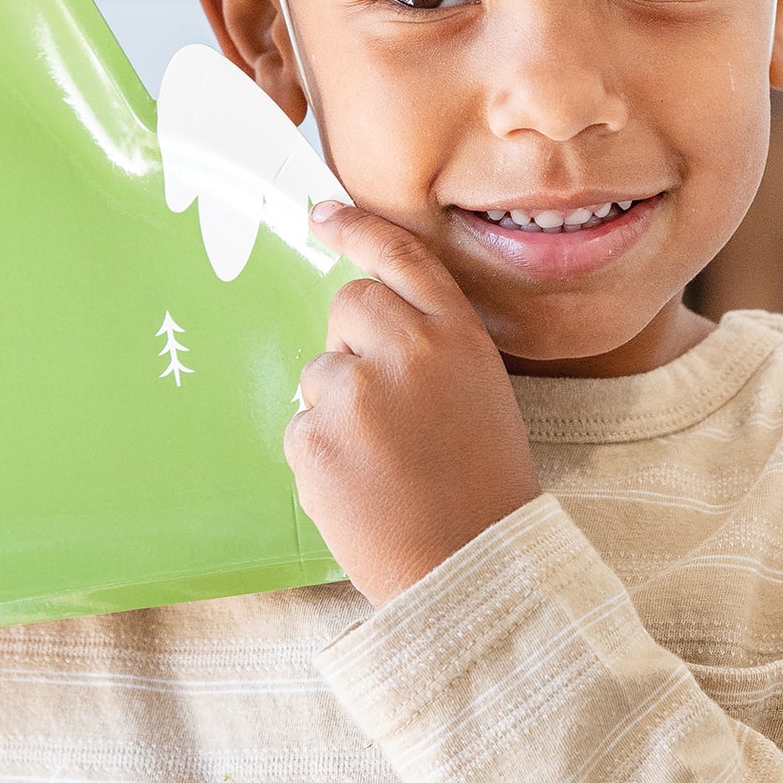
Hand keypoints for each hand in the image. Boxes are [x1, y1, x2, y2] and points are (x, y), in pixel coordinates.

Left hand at [288, 200, 541, 607]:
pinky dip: (322, 456)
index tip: (322, 213)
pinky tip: (361, 488)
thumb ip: (429, 347)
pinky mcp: (315, 439)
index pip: (401, 256)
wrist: (472, 570)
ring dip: (337, 409)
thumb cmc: (481, 484)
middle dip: (351, 343)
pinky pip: (301, 428)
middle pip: (347, 304)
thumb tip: (364, 323)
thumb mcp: (481, 392)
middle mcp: (406, 350)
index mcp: (457, 336)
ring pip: (318, 373)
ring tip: (383, 463)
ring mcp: (355, 394)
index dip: (358, 228)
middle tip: (384, 405)